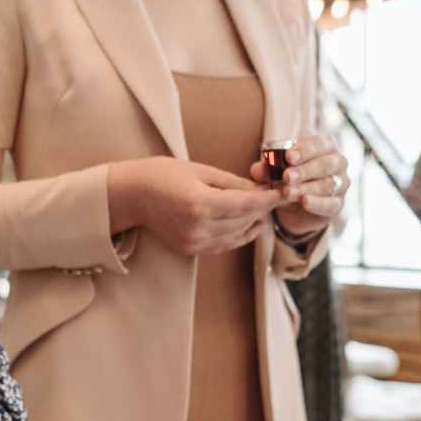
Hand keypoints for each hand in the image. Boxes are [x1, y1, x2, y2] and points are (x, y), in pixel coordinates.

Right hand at [108, 156, 284, 255]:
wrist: (132, 195)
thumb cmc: (164, 174)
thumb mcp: (201, 171)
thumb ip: (233, 183)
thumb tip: (262, 190)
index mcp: (201, 204)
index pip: (247, 204)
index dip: (271, 199)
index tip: (288, 191)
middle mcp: (198, 227)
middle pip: (245, 221)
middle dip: (265, 209)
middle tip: (279, 195)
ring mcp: (194, 242)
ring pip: (238, 235)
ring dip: (254, 222)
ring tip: (265, 208)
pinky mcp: (190, 249)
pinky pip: (225, 245)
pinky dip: (240, 235)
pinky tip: (249, 223)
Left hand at [253, 134, 348, 237]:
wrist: (297, 208)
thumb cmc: (288, 179)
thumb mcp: (274, 172)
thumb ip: (266, 169)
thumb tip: (258, 169)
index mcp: (324, 146)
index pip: (318, 144)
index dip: (304, 150)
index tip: (288, 157)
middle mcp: (337, 162)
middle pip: (325, 164)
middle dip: (305, 170)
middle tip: (287, 176)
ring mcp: (341, 183)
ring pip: (327, 184)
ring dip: (306, 188)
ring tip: (287, 192)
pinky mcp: (337, 204)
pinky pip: (330, 204)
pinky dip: (317, 203)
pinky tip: (305, 202)